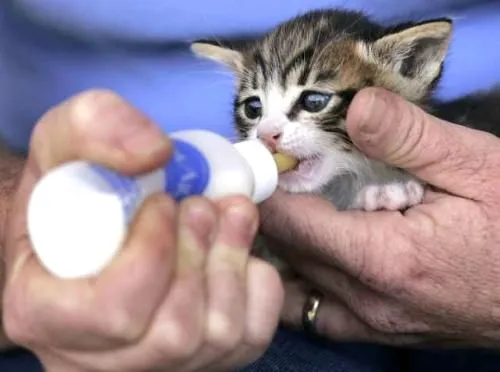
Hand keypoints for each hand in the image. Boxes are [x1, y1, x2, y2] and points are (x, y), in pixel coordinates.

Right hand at [2, 90, 283, 370]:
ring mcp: (155, 364)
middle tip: (204, 205)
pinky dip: (255, 285)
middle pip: (173, 333)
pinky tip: (235, 253)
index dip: (153, 252)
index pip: (114, 313)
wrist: (90, 226)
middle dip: (200, 254)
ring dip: (232, 261)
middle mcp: (99, 357)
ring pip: (217, 337)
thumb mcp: (63, 147)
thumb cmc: (74, 194)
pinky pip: (251, 336)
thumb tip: (156, 152)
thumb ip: (94, 128)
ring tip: (228, 216)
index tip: (165, 201)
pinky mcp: (203, 360)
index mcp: (46, 314)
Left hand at [260, 87, 499, 347]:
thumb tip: (354, 107)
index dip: (264, 189)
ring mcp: (374, 325)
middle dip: (267, 214)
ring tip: (283, 212)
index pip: (291, 223)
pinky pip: (317, 314)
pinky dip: (302, 284)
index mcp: (385, 257)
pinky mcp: (381, 334)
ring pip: (295, 288)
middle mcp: (369, 300)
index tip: (257, 162)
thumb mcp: (475, 166)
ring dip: (279, 250)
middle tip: (267, 177)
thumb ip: (409, 137)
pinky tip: (307, 258)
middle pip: (287, 254)